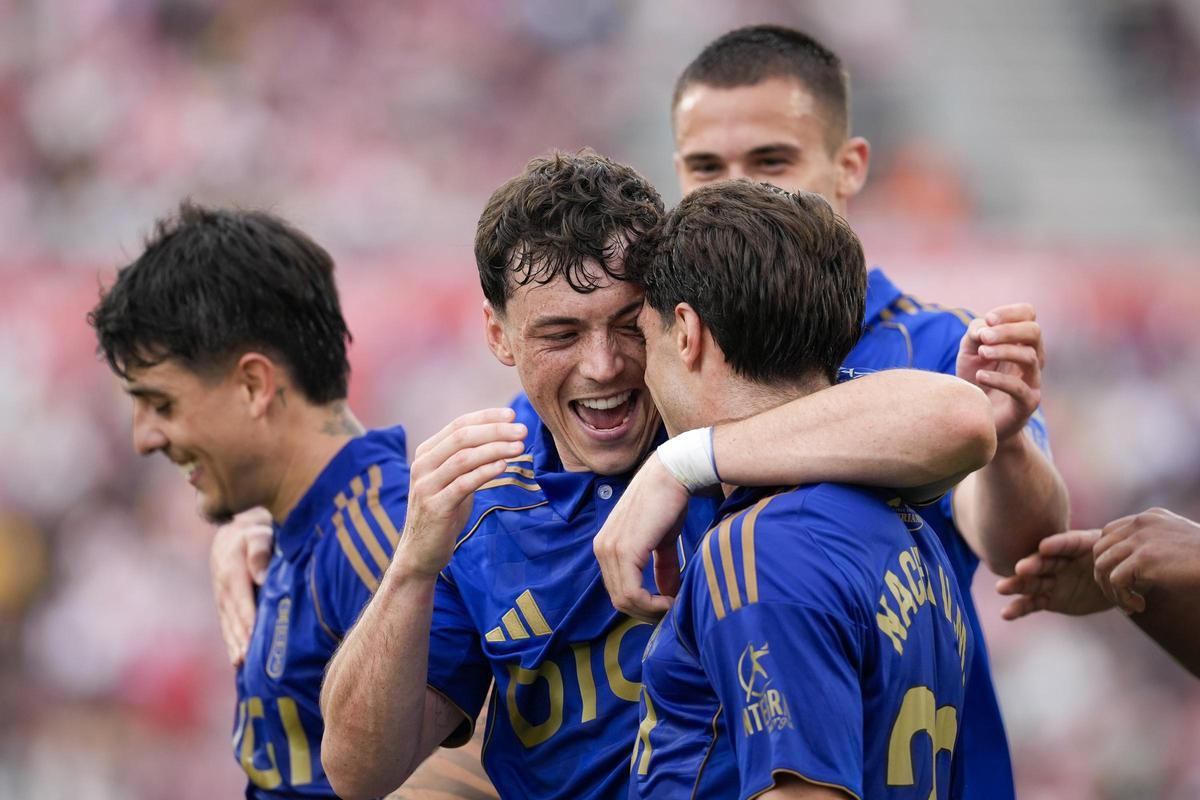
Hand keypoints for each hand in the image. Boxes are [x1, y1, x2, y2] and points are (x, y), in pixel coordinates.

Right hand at [210, 507, 274, 665]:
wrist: (237, 527)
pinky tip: (237, 658)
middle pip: (232, 615)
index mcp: (232, 569)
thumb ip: (260, 551)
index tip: (254, 636)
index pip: (241, 597)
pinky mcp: (223, 601)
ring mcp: (221, 594)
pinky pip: (226, 623)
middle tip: (247, 660)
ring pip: (227, 622)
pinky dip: (231, 640)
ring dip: (233, 643)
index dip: (247, 618)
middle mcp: (223, 585)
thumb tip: (262, 577)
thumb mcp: (259, 532)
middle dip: (239, 637)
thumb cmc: (255, 529)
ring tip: (241, 664)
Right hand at [395, 409, 526, 578]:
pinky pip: (463, 484)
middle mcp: (422, 465)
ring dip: (495, 449)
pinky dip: (485, 472)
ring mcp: (426, 486)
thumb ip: (467, 459)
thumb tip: (501, 436)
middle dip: (495, 431)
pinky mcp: (435, 507)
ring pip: (464, 458)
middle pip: (462, 438)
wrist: (420, 553)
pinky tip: (504, 466)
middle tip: (522, 430)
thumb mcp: (453, 480)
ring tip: (520, 447)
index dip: (487, 417)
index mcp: (426, 453)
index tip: (513, 415)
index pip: (458, 424)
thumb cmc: (443, 512)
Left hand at [593, 452, 689, 621]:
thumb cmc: (669, 502)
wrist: (672, 474)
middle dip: (647, 612)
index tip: (667, 608)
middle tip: (672, 614)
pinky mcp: (624, 550)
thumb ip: (663, 567)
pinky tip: (671, 601)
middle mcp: (602, 549)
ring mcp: (610, 549)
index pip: (618, 590)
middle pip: (619, 600)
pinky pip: (632, 592)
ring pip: (625, 600)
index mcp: (606, 546)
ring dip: (652, 610)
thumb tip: (670, 594)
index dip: (642, 605)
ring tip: (674, 607)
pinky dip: (652, 604)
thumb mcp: (663, 541)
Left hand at [956, 303, 1043, 440]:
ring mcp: (1033, 380)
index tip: (988, 320)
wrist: (977, 418)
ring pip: (1029, 357)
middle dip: (1007, 330)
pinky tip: (980, 376)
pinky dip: (999, 379)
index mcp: (1021, 341)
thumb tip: (983, 328)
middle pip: (1034, 332)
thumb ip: (975, 334)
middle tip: (983, 337)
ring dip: (1003, 351)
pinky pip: (1020, 388)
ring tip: (981, 353)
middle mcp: (1032, 357)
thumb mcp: (970, 352)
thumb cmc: (976, 380)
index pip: (1028, 314)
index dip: (1010, 312)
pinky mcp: (1028, 403)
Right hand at [996, 529, 1111, 619]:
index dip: (1057, 545)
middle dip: (1032, 565)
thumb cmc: (1119, 567)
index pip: (1067, 543)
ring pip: (1032, 582)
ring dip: (1017, 585)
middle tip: (1020, 568)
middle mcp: (1060, 561)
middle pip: (1044, 562)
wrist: (1115, 585)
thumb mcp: (1122, 562)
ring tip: (1001, 588)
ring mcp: (1052, 580)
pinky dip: (1019, 609)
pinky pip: (1032, 603)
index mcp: (1079, 546)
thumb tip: (1123, 568)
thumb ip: (1117, 562)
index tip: (1044, 547)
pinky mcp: (1048, 599)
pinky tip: (1005, 614)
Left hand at [1093, 508, 1199, 613]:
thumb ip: (1156, 546)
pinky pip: (1115, 581)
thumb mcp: (1179, 544)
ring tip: (1130, 606)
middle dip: (1104, 577)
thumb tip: (1134, 567)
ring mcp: (1141, 539)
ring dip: (1111, 591)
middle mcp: (1141, 524)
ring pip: (1102, 566)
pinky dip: (1122, 597)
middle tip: (1122, 598)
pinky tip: (1140, 606)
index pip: (1109, 534)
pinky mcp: (1145, 559)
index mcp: (1149, 517)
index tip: (1124, 581)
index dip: (1110, 559)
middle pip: (1100, 549)